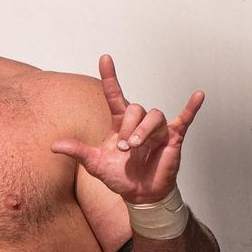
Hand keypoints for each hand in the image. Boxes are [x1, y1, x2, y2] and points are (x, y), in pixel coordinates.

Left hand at [51, 54, 204, 203]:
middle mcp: (138, 123)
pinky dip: (191, 108)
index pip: (114, 95)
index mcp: (119, 124)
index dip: (110, 77)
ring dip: (143, 130)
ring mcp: (156, 130)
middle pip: (135, 108)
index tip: (105, 58)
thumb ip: (77, 151)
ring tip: (134, 147)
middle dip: (128, 127)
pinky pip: (184, 119)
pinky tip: (198, 95)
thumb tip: (53, 146)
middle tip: (123, 147)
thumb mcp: (95, 164)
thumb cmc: (119, 176)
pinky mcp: (172, 138)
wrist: (139, 194)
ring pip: (153, 115)